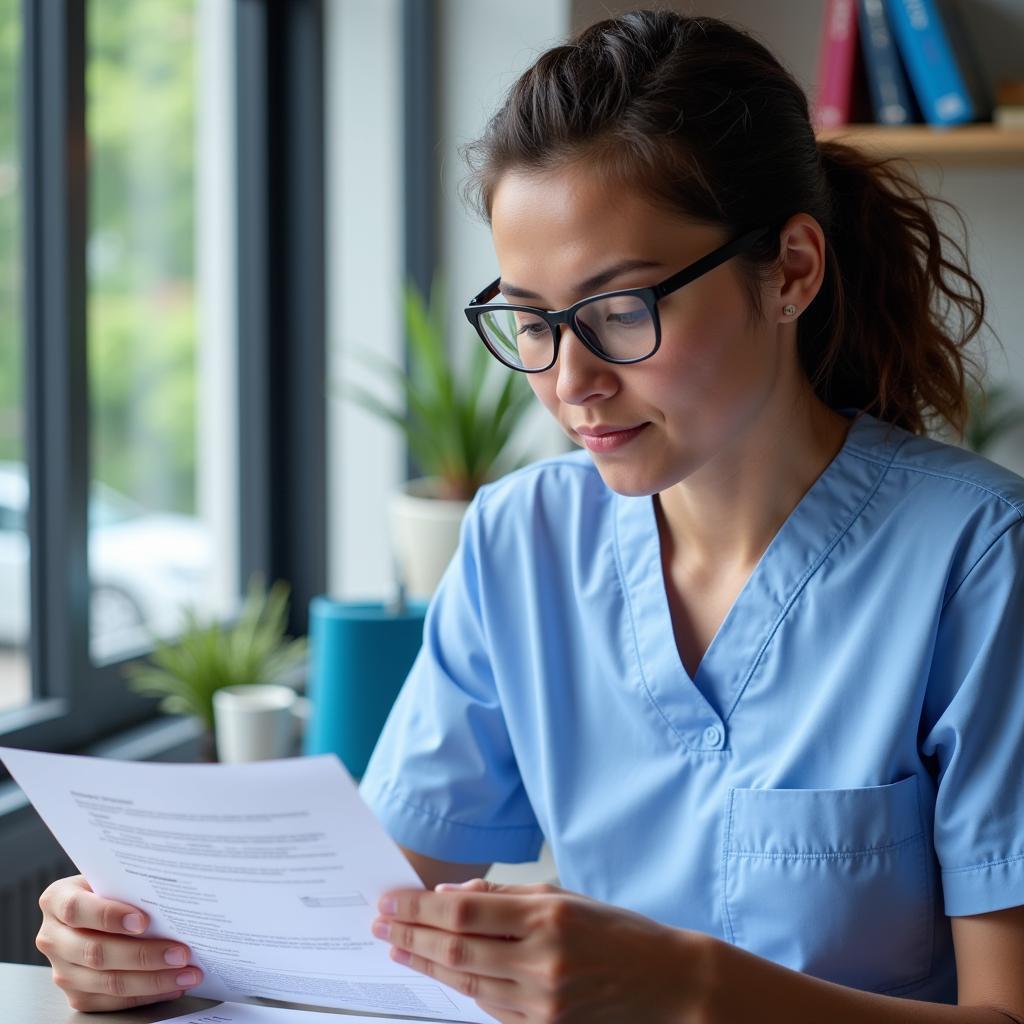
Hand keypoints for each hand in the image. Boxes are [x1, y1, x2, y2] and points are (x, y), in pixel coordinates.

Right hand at [36, 874, 203, 1012]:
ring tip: (186, 974)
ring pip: (107, 982)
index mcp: (57, 900)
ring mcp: (62, 970)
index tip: (143, 921)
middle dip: (143, 955)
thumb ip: (130, 884)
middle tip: (181, 953)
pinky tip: (172, 986)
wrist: (97, 909)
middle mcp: (53, 938)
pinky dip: (146, 994)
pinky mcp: (76, 995)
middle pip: (95, 953)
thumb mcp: (114, 877)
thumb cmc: (112, 888)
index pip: (77, 909)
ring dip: (153, 980)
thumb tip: (173, 894)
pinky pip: (112, 1002)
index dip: (108, 916)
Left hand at [371, 878, 710, 1022]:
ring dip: (425, 964)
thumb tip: (450, 894)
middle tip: (378, 925)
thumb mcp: (565, 896)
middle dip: (410, 936)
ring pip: (466, 982)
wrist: (668, 984)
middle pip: (456, 949)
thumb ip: (505, 894)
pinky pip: (489, 1007)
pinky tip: (440, 972)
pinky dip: (460, 986)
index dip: (418, 908)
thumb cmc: (618, 931)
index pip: (464, 912)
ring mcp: (542, 1003)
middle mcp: (541, 962)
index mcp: (548, 918)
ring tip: (397, 950)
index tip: (388, 901)